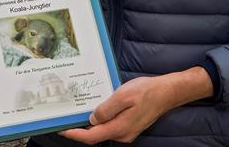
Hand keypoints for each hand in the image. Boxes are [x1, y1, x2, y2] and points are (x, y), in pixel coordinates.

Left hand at [59, 67, 213, 144]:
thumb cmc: (147, 92)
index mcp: (119, 128)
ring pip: (103, 130)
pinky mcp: (129, 125)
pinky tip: (96, 110)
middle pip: (95, 135)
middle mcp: (122, 134)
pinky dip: (100, 120)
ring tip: (78, 112)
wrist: (166, 92)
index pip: (91, 136)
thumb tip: (92, 119)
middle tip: (66, 118)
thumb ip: (106, 109)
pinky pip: (110, 125)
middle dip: (80, 129)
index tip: (61, 129)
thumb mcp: (123, 96)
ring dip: (90, 124)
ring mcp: (126, 131)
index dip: (75, 134)